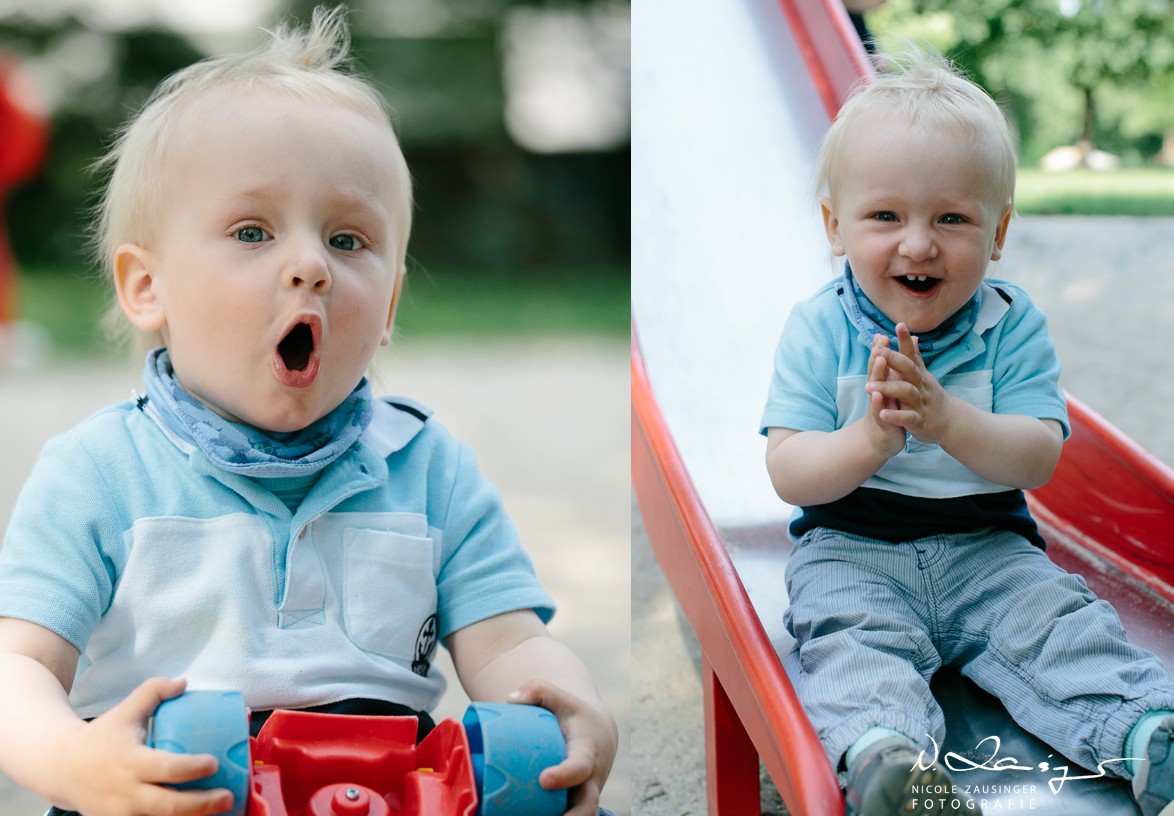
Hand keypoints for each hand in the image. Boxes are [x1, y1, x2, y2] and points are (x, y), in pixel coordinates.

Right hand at [57, 678, 231, 815]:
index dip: (191, 768)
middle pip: (168, 806)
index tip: (214, 763)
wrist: (62, 769)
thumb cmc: (100, 738)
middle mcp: (126, 792)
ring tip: (221, 810)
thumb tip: (184, 682)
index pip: (165, 769)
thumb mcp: (125, 711)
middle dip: (201, 804)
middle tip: (227, 796)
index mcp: (130, 761)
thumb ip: (153, 691)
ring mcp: (122, 814)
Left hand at [508, 680, 617, 815]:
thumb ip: (538, 690)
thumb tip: (510, 699)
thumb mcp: (561, 697)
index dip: (565, 775)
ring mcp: (584, 797)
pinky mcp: (576, 807)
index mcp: (588, 753)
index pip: (580, 767)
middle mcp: (590, 781)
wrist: (599, 735)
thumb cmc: (573, 715)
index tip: (544, 780)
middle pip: (587, 807)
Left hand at [865, 323, 955, 444]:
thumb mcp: (925, 376)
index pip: (911, 354)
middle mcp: (920, 386)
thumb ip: (916, 357)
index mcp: (918, 375)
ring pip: (906, 392)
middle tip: (876, 350)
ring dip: (888, 388)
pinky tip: (882, 413)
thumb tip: (913, 336)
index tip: (899, 324)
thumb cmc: (932, 396)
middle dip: (893, 359)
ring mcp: (920, 403)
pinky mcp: (919, 421)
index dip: (905, 340)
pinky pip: (907, 418)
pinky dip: (895, 416)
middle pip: (909, 369)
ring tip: (868, 386)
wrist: (951, 423)